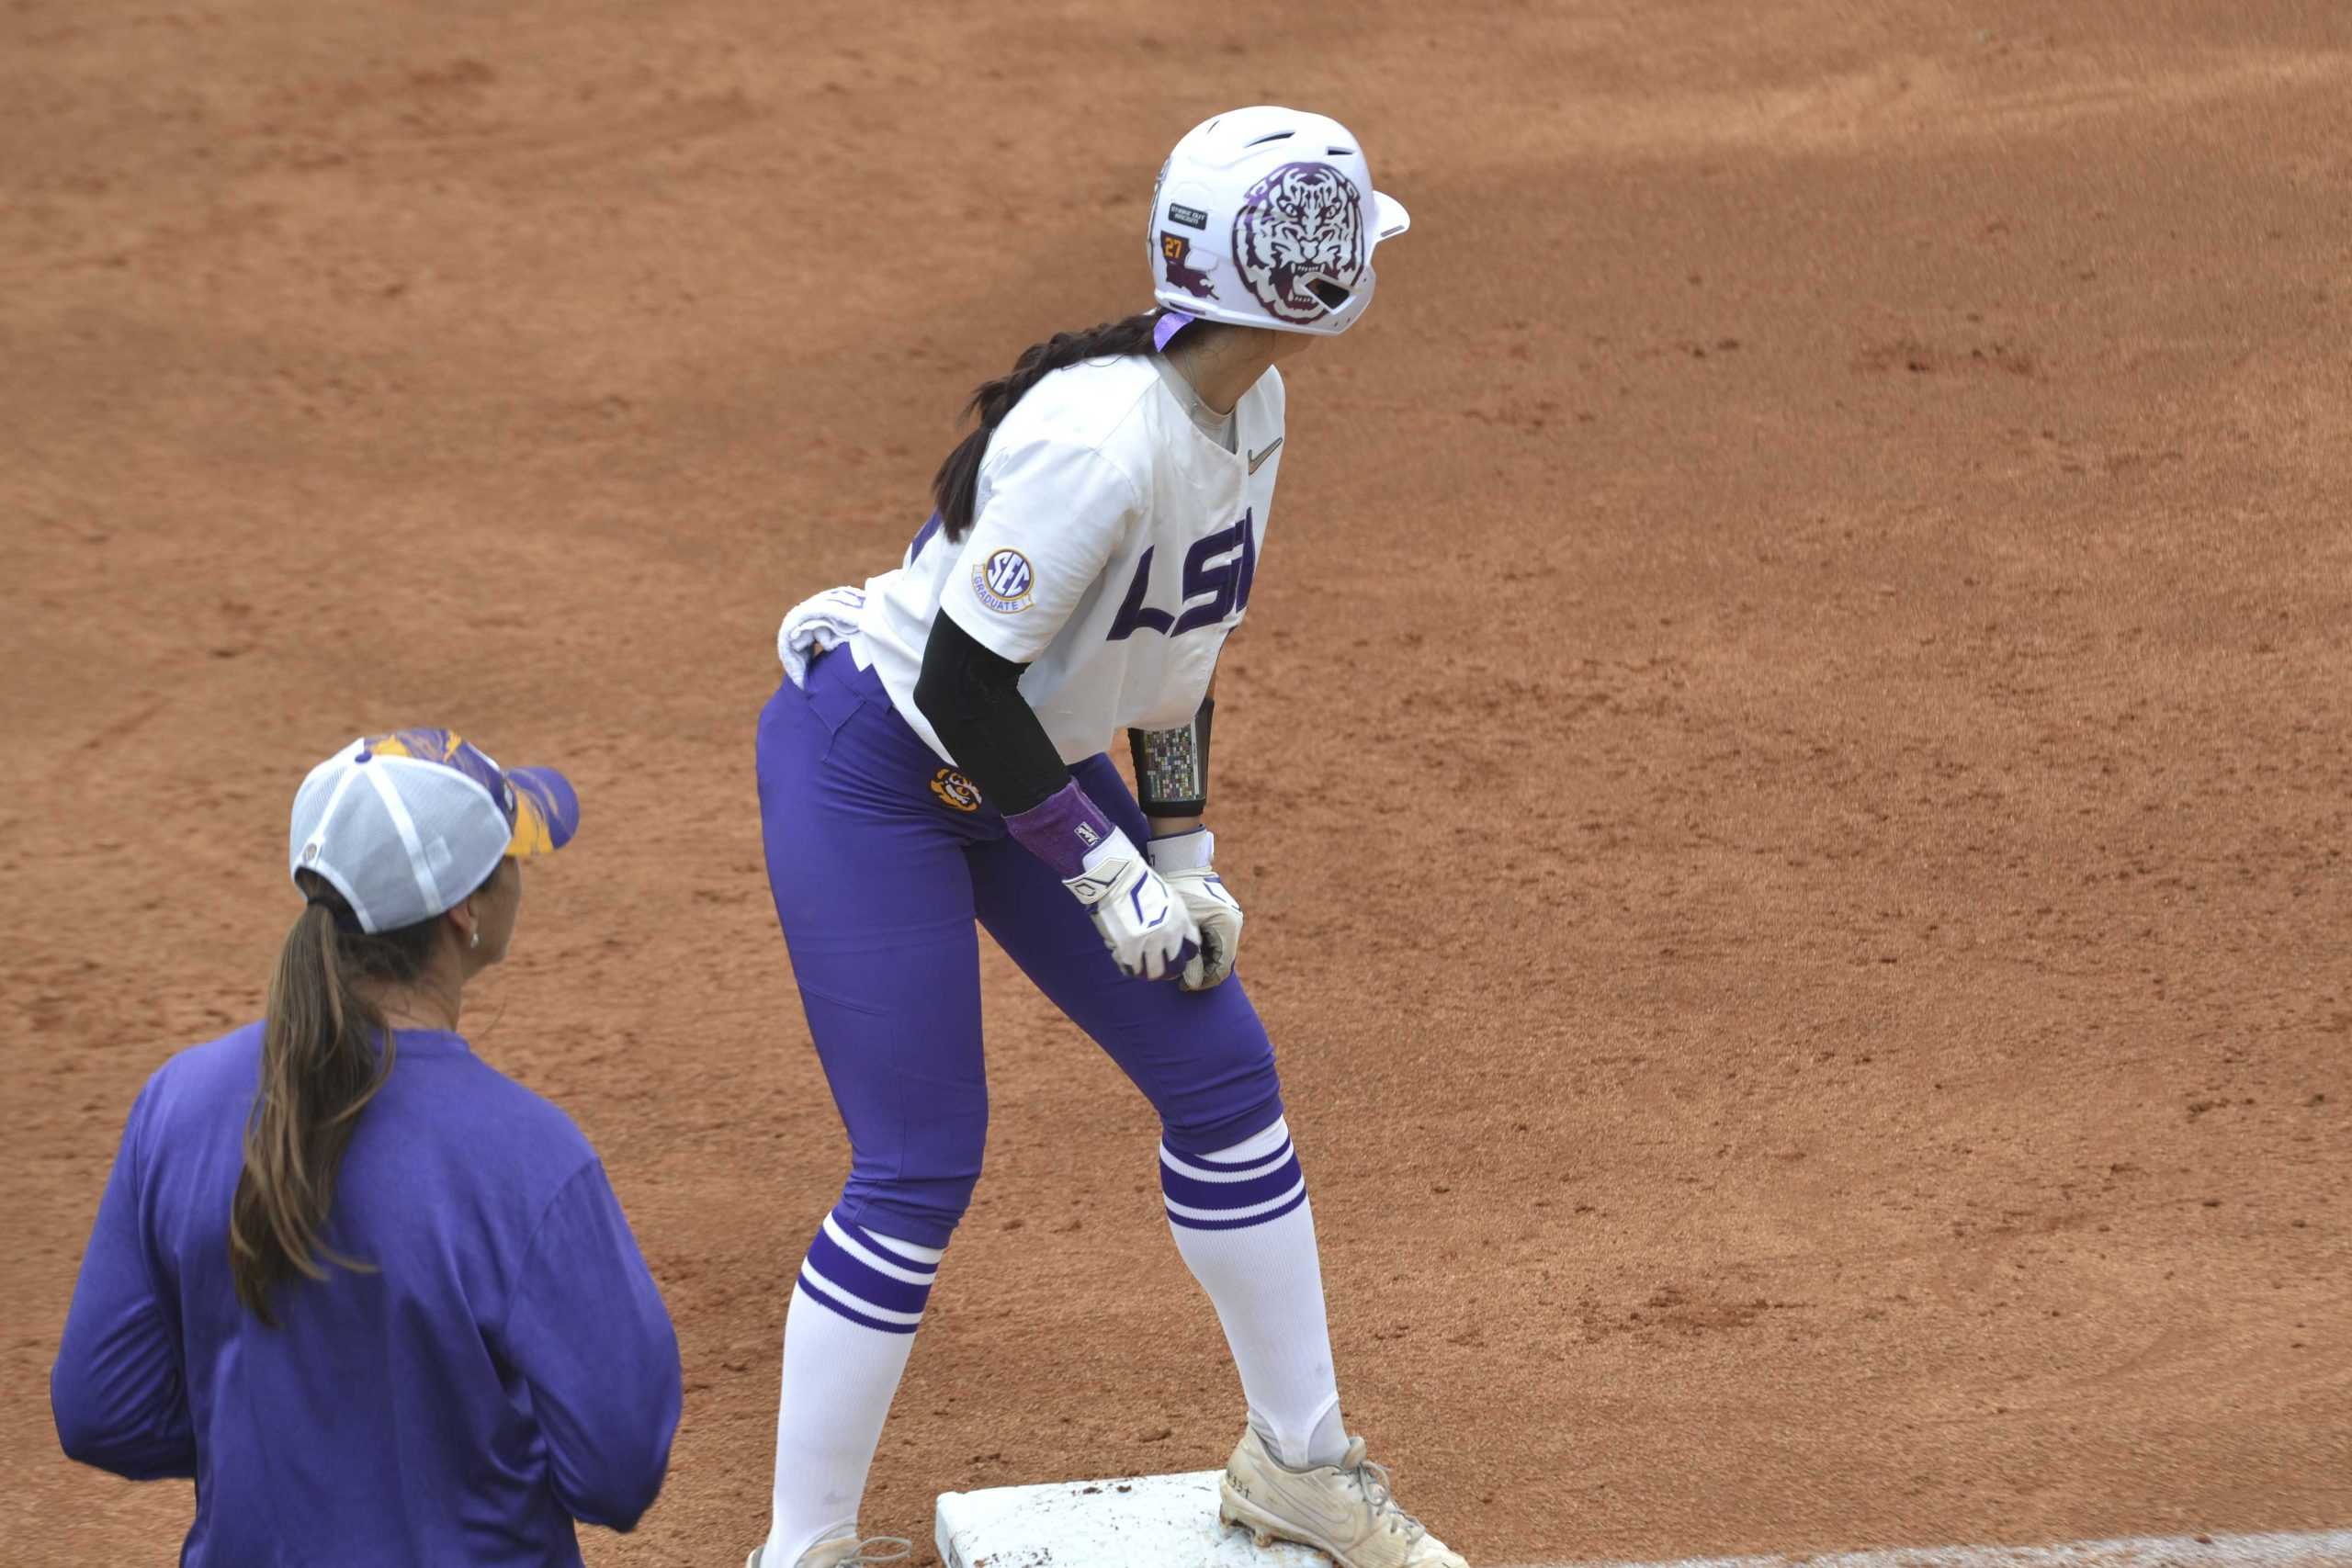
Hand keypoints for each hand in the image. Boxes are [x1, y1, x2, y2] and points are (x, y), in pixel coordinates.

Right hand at [1062, 828, 1200, 981]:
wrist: (1121, 878)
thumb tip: (1172, 933)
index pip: (1193, 947)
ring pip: (1154, 971)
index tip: (1175, 955)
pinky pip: (1133, 968)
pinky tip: (1127, 965)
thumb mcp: (1170, 897)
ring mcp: (1151, 943)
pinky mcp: (1130, 948)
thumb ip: (1175, 917)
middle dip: (1167, 969)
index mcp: (1182, 922)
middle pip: (1175, 965)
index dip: (1184, 954)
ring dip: (1148, 973)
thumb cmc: (1142, 883)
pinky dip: (1130, 969)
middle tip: (1157, 970)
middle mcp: (1170, 936)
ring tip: (1141, 971)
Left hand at [1147, 828, 1242, 990]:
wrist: (1180, 862)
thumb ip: (1191, 958)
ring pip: (1219, 951)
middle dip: (1203, 972)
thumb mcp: (1183, 928)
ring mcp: (1230, 918)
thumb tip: (1192, 984)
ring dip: (1203, 961)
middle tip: (1181, 979)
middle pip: (1223, 960)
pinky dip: (1204, 949)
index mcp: (1228, 925)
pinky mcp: (1223, 914)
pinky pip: (1216, 939)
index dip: (1206, 981)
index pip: (1223, 967)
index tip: (1186, 986)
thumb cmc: (1180, 892)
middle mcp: (1234, 922)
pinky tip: (1187, 951)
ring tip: (1182, 965)